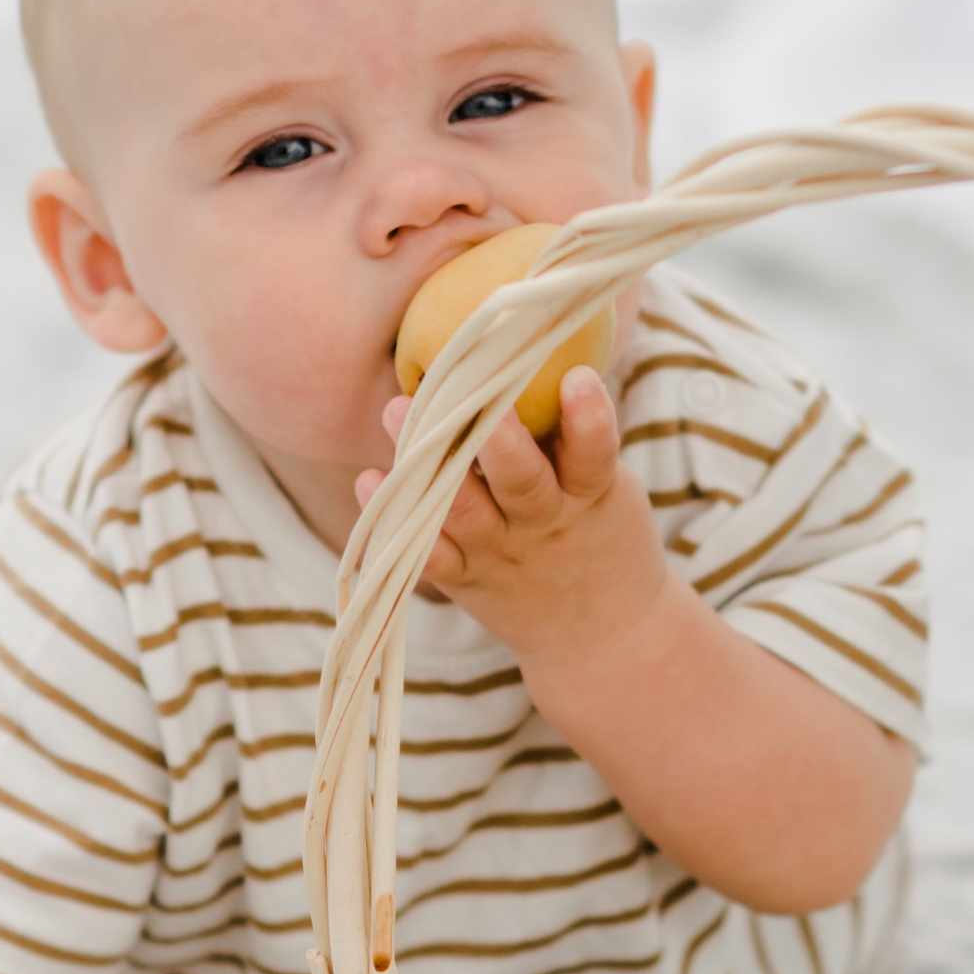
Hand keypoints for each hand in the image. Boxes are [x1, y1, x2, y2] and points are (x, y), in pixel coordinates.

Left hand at [357, 364, 664, 664]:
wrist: (603, 635)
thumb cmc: (599, 534)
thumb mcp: (606, 488)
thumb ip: (570, 437)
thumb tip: (528, 338)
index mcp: (591, 496)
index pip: (596, 454)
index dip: (589, 418)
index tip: (579, 377)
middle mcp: (544, 525)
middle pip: (522, 481)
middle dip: (495, 438)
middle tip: (468, 391)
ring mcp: (502, 554)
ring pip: (465, 512)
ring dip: (428, 464)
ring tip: (395, 411)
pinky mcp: (467, 579)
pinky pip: (427, 554)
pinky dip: (392, 522)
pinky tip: (367, 482)